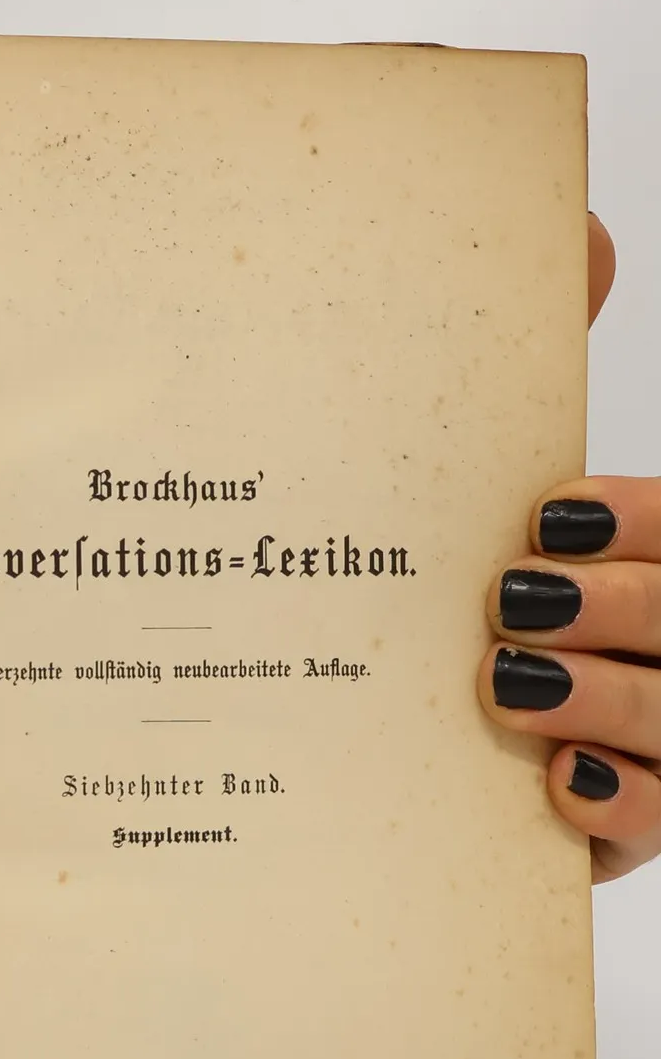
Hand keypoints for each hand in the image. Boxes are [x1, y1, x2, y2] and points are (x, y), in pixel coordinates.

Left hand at [481, 214, 659, 880]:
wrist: (422, 717)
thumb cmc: (481, 584)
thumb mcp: (499, 491)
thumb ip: (539, 372)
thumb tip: (587, 230)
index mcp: (649, 563)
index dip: (643, 525)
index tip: (550, 517)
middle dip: (627, 608)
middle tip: (519, 600)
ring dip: (608, 702)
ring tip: (510, 680)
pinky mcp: (630, 828)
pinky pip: (658, 827)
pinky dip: (618, 804)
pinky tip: (554, 780)